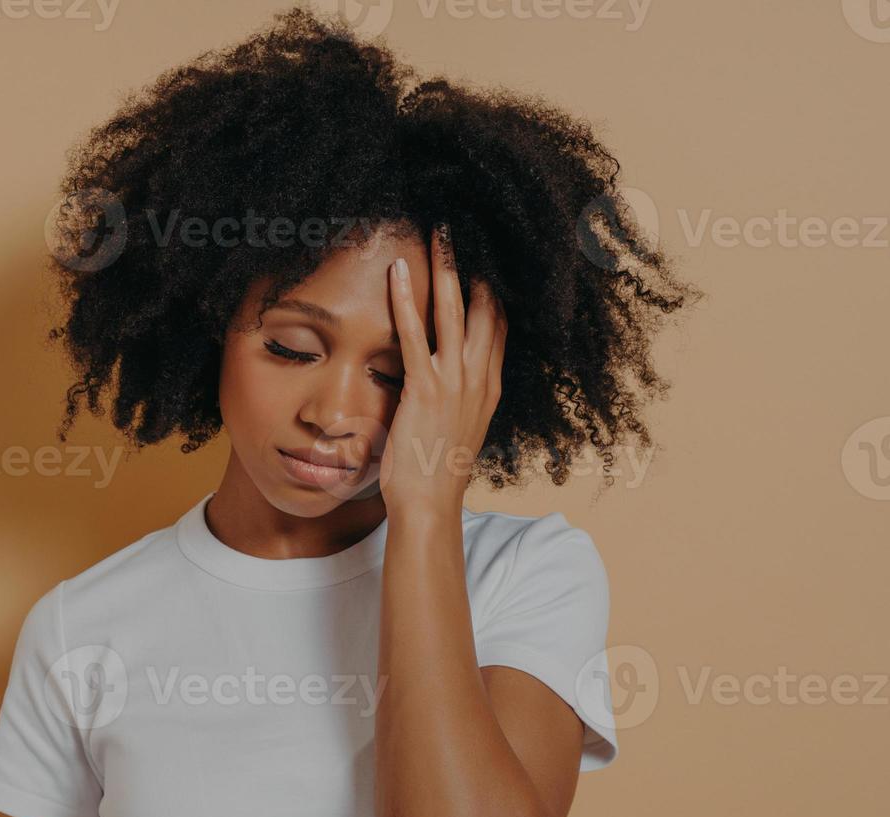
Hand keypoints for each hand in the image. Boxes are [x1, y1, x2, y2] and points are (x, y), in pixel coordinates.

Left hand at [377, 224, 506, 514]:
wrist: (430, 504)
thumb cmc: (436, 471)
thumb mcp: (458, 427)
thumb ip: (459, 397)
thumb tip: (450, 380)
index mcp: (489, 386)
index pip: (499, 324)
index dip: (492, 288)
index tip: (483, 258)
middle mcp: (479, 378)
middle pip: (485, 307)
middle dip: (475, 266)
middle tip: (463, 230)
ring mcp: (455, 382)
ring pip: (455, 311)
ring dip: (446, 268)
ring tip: (439, 232)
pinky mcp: (426, 389)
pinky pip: (416, 334)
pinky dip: (407, 299)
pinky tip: (399, 272)